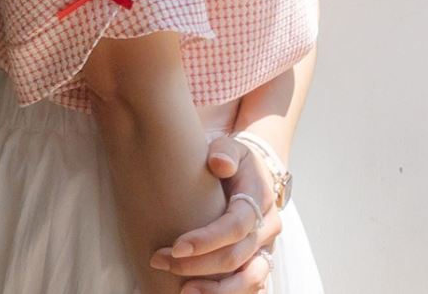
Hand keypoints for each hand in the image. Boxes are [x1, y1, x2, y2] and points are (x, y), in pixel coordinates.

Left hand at [149, 135, 282, 292]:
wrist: (251, 174)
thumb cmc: (233, 161)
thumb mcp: (230, 147)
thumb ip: (224, 151)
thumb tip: (218, 163)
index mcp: (259, 198)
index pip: (236, 226)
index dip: (207, 240)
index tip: (176, 247)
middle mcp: (267, 227)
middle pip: (237, 256)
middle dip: (198, 265)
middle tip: (160, 262)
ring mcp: (265, 248)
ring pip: (251, 280)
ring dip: (217, 291)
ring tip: (184, 293)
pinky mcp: (259, 262)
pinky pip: (251, 287)